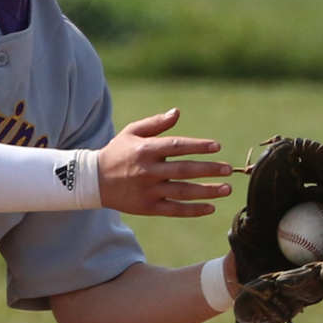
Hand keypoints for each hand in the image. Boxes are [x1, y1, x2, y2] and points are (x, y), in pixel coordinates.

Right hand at [96, 108, 232, 217]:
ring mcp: (148, 191)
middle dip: (208, 170)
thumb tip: (177, 112)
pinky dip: (193, 210)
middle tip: (228, 170)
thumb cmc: (117, 152)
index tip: (216, 147)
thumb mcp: (132, 132)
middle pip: (184, 170)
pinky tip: (210, 208)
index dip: (198, 146)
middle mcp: (148, 171)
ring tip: (226, 189)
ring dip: (206, 191)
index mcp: (146, 150)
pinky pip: (174, 210)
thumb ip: (156, 123)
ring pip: (182, 192)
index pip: (176, 146)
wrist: (94, 181)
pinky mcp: (147, 207)